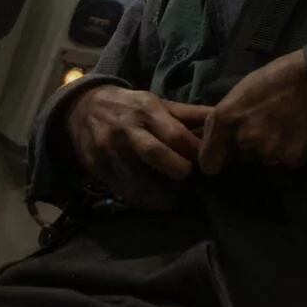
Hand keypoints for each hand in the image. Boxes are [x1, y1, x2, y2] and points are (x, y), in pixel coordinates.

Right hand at [65, 85, 211, 209]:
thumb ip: (190, 114)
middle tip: (190, 182)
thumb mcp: (158, 103)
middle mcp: (127, 129)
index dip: (194, 152)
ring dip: (159, 195)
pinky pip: (122, 190)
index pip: (175, 134)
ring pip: (136, 179)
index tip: (208, 164)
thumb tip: (222, 118)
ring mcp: (109, 150)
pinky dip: (141, 200)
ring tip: (175, 201)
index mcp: (147, 110)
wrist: (83, 107)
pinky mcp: (97, 167)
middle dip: (177, 170)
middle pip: (154, 154)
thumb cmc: (131, 106)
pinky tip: (154, 202)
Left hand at [197, 50, 306, 173]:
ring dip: (270, 147)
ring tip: (285, 125)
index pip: (208, 162)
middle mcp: (244, 140)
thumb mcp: (241, 91)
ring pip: (263, 158)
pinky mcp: (293, 159)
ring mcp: (269, 151)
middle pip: (240, 157)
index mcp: (226, 119)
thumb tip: (213, 138)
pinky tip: (298, 131)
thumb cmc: (277, 77)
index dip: (214, 159)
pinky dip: (290, 149)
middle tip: (266, 124)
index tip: (222, 156)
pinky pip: (285, 159)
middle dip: (248, 145)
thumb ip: (224, 118)